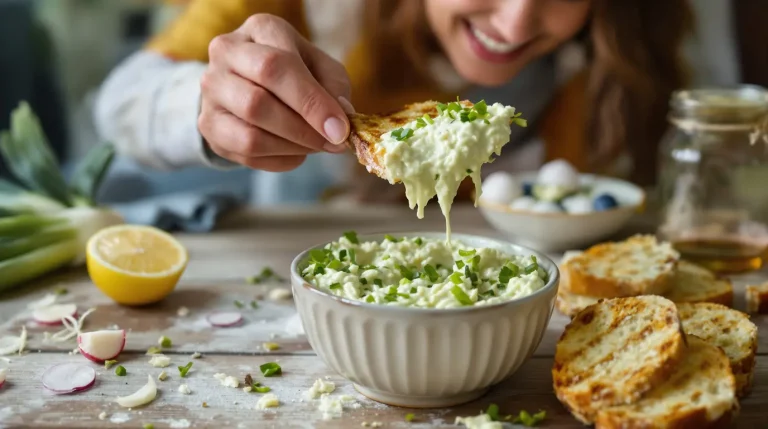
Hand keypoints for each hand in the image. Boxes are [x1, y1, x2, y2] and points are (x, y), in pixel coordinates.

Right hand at [199, 14, 353, 171]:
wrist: (253, 80)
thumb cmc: (297, 71)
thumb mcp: (322, 68)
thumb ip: (334, 88)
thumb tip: (338, 120)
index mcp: (260, 30)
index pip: (279, 67)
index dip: (312, 104)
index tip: (340, 130)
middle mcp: (226, 55)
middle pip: (257, 102)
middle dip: (302, 129)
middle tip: (332, 143)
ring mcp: (211, 92)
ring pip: (250, 135)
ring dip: (292, 148)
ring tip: (316, 147)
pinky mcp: (209, 125)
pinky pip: (246, 154)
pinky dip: (280, 160)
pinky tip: (296, 152)